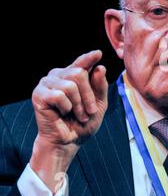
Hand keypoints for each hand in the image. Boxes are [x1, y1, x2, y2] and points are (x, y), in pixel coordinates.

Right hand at [30, 50, 107, 192]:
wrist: (68, 141)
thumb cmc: (83, 122)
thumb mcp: (99, 105)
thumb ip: (100, 87)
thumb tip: (99, 68)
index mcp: (73, 76)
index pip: (82, 63)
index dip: (89, 58)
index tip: (98, 54)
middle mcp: (59, 75)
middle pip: (79, 73)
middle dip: (88, 95)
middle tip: (88, 111)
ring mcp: (47, 83)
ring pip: (70, 85)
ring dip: (78, 104)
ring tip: (77, 114)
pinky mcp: (39, 94)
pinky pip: (59, 95)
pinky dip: (66, 107)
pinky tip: (62, 112)